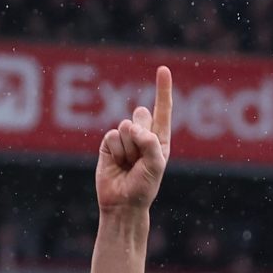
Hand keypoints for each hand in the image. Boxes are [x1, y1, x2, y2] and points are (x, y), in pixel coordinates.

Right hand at [95, 65, 172, 214]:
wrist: (122, 204)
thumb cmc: (144, 187)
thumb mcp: (156, 166)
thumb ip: (150, 143)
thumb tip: (132, 126)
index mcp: (160, 139)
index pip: (162, 110)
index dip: (162, 89)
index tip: (163, 68)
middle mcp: (143, 135)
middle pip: (141, 115)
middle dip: (141, 134)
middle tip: (139, 157)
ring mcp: (125, 139)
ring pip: (126, 126)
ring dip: (128, 148)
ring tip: (129, 164)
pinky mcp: (109, 143)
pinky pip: (113, 135)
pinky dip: (116, 150)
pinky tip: (117, 163)